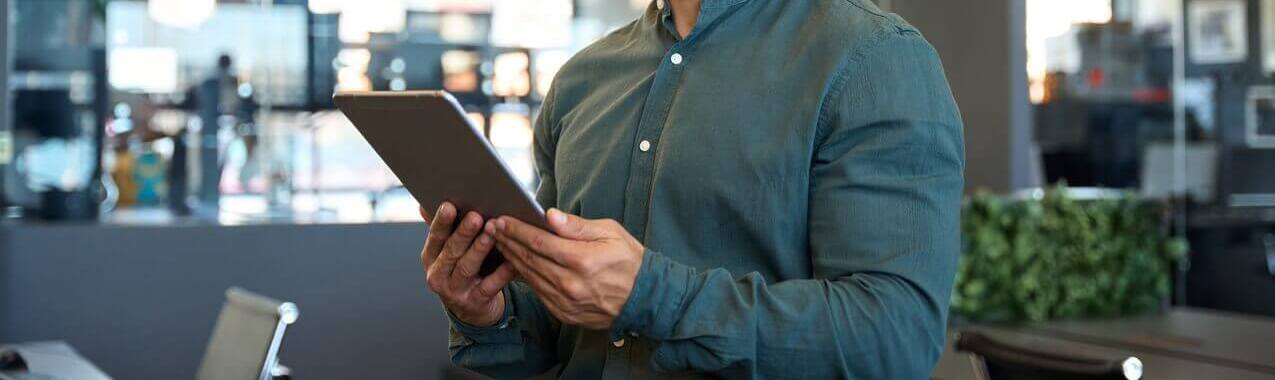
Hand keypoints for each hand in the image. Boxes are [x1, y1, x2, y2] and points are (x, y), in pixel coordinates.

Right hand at [420, 202, 517, 326]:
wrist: (471, 310)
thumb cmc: (461, 270)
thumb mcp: (447, 252)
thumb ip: (443, 229)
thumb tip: (425, 204)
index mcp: (431, 257)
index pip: (435, 237)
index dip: (441, 222)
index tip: (449, 205)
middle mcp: (439, 274)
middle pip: (451, 251)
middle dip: (463, 233)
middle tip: (475, 216)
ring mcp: (455, 291)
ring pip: (467, 267)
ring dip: (480, 248)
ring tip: (492, 232)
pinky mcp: (475, 302)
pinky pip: (489, 286)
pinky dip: (501, 273)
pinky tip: (511, 261)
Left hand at [488, 209, 644, 329]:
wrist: (645, 298)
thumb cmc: (630, 261)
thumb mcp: (610, 233)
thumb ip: (577, 226)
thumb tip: (550, 216)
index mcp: (581, 259)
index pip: (539, 241)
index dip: (516, 230)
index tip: (502, 219)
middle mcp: (570, 283)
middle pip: (529, 258)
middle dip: (508, 241)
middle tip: (493, 228)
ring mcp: (566, 302)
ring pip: (529, 276)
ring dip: (512, 258)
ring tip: (500, 242)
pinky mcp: (565, 313)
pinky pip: (538, 292)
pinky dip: (525, 277)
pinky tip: (517, 264)